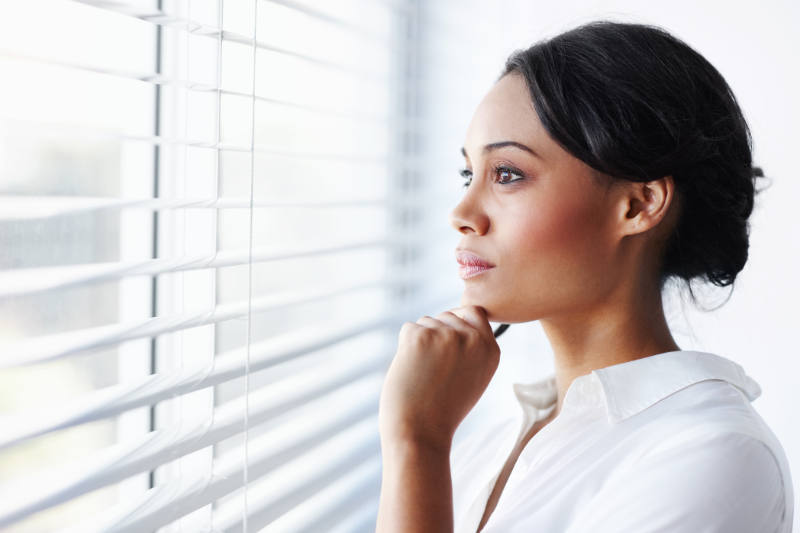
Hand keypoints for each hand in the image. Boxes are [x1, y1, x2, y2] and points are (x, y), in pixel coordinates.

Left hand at [379, 306, 500, 453]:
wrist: (421, 434)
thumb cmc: (442, 410)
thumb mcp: (473, 378)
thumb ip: (472, 348)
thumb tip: (457, 318)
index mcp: (491, 350)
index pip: (475, 312)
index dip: (458, 319)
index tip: (448, 336)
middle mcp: (473, 339)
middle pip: (447, 316)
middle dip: (435, 334)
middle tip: (432, 369)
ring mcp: (447, 336)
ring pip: (426, 322)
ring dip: (420, 342)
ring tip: (423, 375)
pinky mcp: (420, 336)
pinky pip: (408, 329)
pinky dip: (404, 347)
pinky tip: (411, 371)